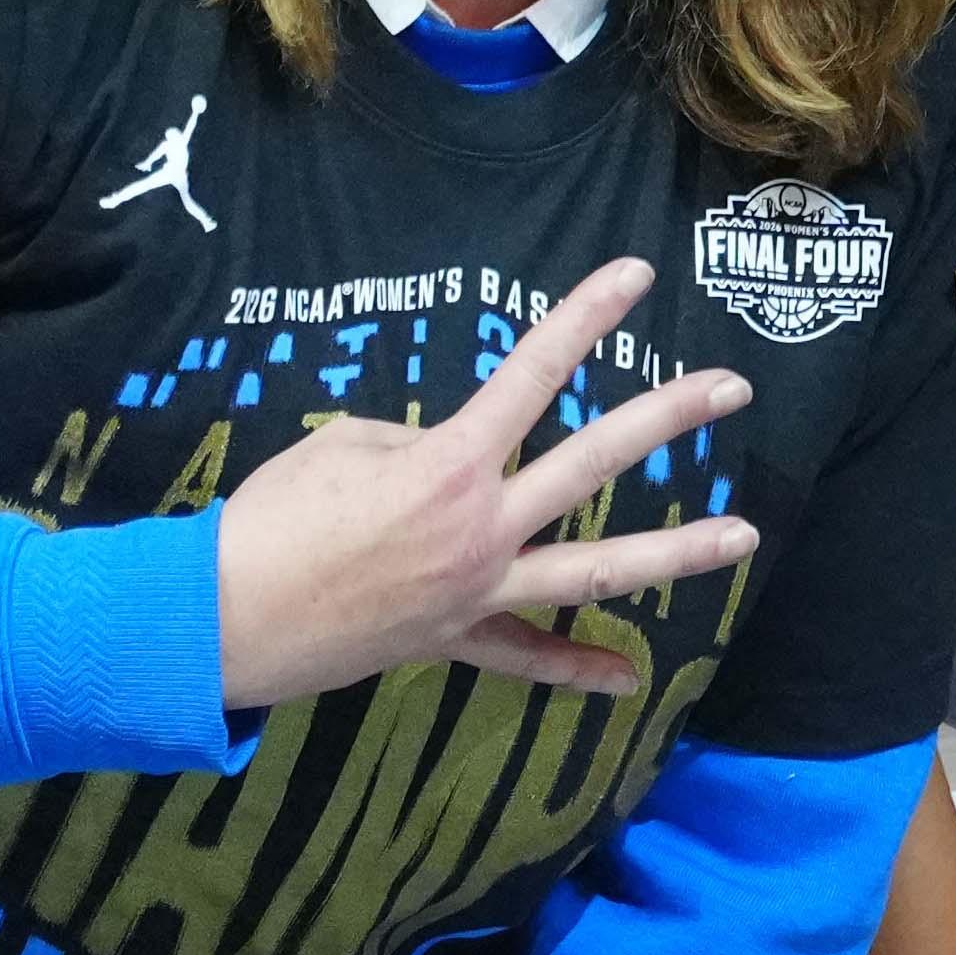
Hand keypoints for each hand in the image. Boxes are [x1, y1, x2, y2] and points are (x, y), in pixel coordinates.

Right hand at [211, 256, 755, 705]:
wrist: (212, 621)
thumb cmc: (266, 522)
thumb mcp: (338, 449)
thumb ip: (411, 445)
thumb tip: (445, 462)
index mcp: (451, 463)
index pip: (534, 373)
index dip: (586, 318)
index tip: (639, 275)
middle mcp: (482, 525)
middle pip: (596, 462)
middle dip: (669, 418)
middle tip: (733, 388)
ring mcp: (476, 589)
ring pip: (593, 570)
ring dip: (673, 552)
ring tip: (743, 535)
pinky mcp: (452, 639)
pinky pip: (523, 659)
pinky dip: (574, 670)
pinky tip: (630, 679)